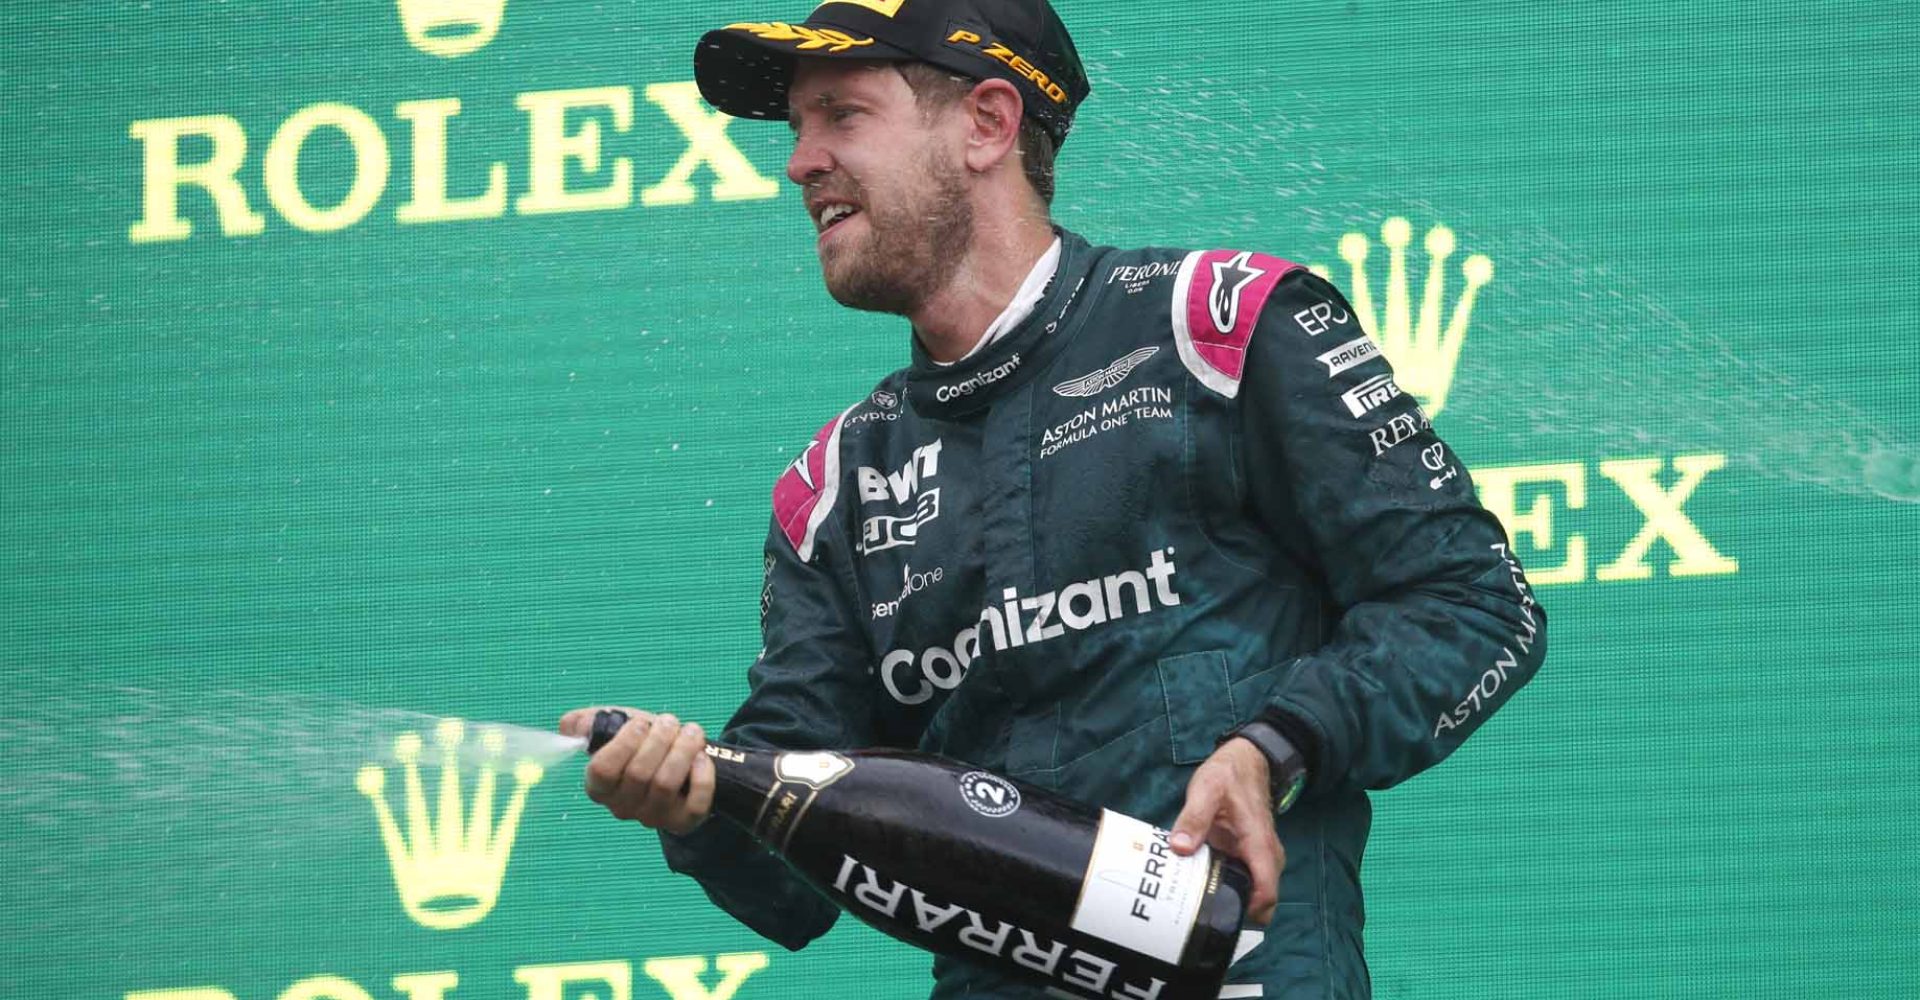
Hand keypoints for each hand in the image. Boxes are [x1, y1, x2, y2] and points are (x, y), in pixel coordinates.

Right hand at [558, 705, 714, 834]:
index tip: (640, 723)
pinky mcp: (684, 821)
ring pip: (665, 784)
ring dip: (682, 751)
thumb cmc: (644, 745)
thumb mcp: (617, 729)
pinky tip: (701, 757)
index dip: (623, 742)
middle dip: (658, 740)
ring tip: (691, 731)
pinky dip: (701, 777)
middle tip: (670, 721)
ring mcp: (654, 817)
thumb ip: (592, 723)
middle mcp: (623, 807)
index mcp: (601, 786)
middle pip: (638, 774)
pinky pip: (694, 803)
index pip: (602, 771)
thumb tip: (570, 725)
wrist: (679, 765)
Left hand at [1169, 737, 1283, 923]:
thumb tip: (1180, 848)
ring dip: (1230, 900)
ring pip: (1253, 892)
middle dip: (1235, 911)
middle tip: (1198, 912)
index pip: (1267, 891)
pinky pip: (1243, 880)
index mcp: (1259, 844)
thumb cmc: (1228, 774)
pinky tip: (1199, 885)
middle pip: (1262, 900)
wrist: (1245, 761)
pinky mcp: (1249, 855)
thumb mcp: (1207, 789)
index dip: (1248, 910)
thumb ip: (1194, 818)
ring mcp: (1259, 856)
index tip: (1217, 915)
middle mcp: (1266, 855)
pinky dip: (1226, 886)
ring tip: (1194, 902)